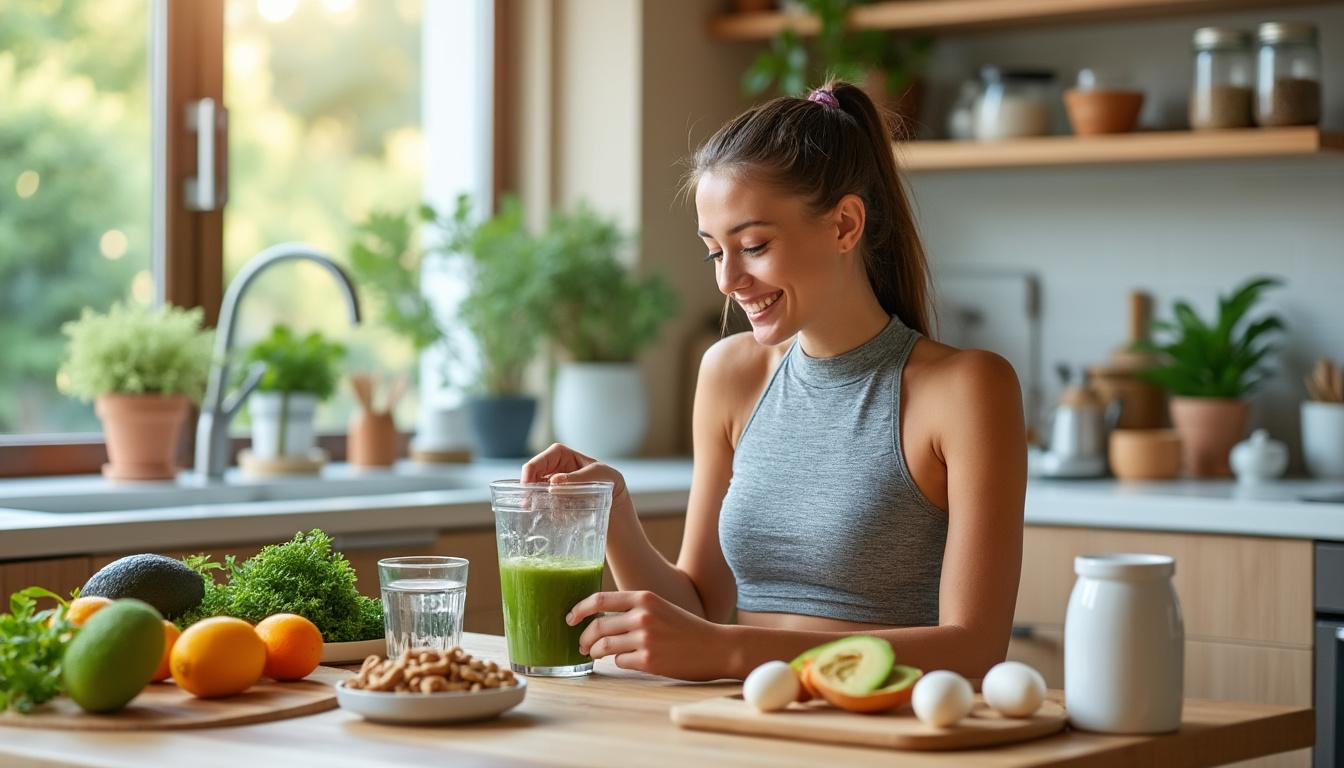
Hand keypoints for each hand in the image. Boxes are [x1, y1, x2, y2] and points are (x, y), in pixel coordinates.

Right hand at [520, 442, 629, 507]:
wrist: (615, 501)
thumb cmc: (609, 480)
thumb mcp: (598, 475)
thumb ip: (577, 478)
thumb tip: (554, 481)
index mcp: (562, 455)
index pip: (542, 459)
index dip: (531, 469)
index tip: (527, 484)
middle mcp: (554, 469)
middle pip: (534, 475)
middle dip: (528, 487)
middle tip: (527, 501)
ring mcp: (553, 485)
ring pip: (536, 490)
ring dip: (534, 499)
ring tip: (534, 510)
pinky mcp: (555, 500)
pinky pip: (544, 503)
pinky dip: (544, 509)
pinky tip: (547, 516)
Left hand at [569, 590, 732, 680]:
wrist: (716, 646)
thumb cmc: (687, 628)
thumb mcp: (661, 607)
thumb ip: (635, 609)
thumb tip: (603, 619)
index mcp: (644, 598)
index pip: (600, 599)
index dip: (579, 609)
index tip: (570, 618)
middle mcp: (642, 616)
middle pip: (598, 626)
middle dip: (584, 638)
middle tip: (581, 645)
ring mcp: (645, 639)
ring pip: (604, 646)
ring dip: (595, 652)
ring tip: (595, 655)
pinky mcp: (649, 661)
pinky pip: (620, 662)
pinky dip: (618, 662)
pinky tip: (626, 661)